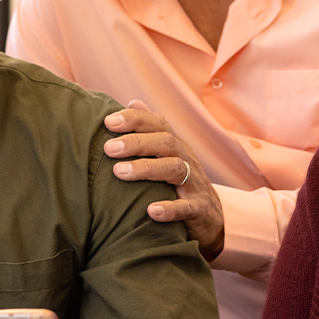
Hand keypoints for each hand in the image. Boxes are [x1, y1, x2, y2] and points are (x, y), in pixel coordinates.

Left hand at [103, 100, 223, 261]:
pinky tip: (151, 211)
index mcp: (174, 145)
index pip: (157, 124)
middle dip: (136, 143)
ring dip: (146, 169)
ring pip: (174, 169)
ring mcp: (194, 183)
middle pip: (165, 142)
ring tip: (119, 172)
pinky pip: (186, 207)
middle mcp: (185, 159)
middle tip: (108, 148)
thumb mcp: (168, 154)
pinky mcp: (199, 208)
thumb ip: (150, 131)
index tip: (108, 122)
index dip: (135, 119)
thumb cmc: (179, 181)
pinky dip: (170, 209)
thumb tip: (133, 102)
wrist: (210, 216)